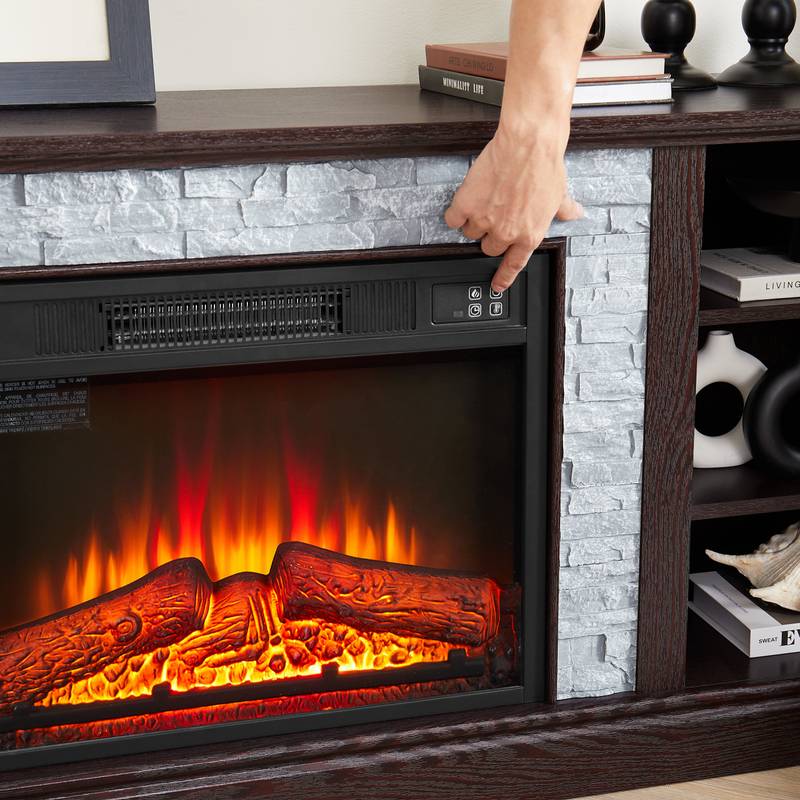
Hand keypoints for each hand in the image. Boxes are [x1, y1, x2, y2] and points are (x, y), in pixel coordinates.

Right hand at [444, 125, 583, 292]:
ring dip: (474, 221)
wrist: (528, 144)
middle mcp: (506, 232)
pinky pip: (453, 219)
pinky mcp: (466, 204)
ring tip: (483, 203)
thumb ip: (564, 210)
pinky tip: (464, 203)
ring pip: (470, 233)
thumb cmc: (545, 166)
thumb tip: (575, 213)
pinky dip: (457, 212)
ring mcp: (484, 220)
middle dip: (490, 235)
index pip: (513, 265)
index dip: (504, 277)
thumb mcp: (559, 194)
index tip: (497, 284)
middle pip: (489, 248)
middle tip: (494, 217)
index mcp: (529, 234)